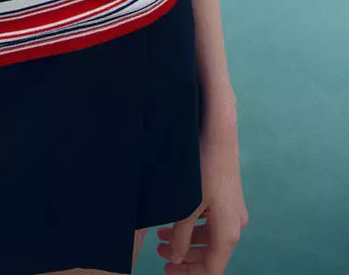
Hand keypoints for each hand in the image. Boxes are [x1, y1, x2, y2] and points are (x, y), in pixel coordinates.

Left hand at [156, 109, 248, 272]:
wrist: (218, 135)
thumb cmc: (203, 170)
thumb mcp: (186, 206)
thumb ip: (180, 236)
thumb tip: (175, 259)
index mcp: (228, 233)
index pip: (212, 269)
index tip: (167, 272)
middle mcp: (235, 226)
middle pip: (211, 256)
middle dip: (185, 259)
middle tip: (160, 254)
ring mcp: (233, 212)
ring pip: (210, 238)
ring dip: (187, 241)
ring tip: (161, 237)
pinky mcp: (229, 199)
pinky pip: (212, 223)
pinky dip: (194, 226)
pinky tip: (176, 219)